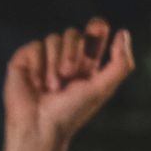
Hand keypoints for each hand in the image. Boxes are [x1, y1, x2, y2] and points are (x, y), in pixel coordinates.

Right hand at [0, 18, 133, 150]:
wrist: (41, 124)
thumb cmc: (73, 111)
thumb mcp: (103, 87)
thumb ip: (120, 63)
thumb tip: (124, 32)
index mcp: (87, 66)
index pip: (93, 37)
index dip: (96, 28)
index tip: (99, 26)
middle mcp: (65, 59)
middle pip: (74, 34)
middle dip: (74, 50)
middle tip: (70, 72)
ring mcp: (45, 58)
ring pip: (54, 38)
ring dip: (56, 63)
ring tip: (53, 87)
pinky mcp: (26, 59)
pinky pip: (35, 46)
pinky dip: (39, 65)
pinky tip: (36, 84)